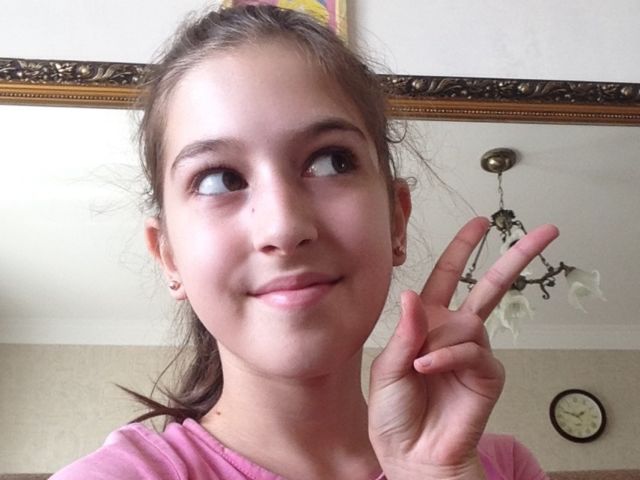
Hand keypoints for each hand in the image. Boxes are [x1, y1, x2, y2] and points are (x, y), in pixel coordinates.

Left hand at [368, 217, 557, 479]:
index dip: (462, 248)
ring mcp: (474, 351)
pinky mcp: (488, 374)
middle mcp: (454, 331)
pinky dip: (446, 358)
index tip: (479, 223)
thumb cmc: (395, 412)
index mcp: (428, 322)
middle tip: (546, 231)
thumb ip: (404, 331)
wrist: (411, 453)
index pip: (447, 276)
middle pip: (490, 285)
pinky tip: (427, 369)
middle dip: (515, 257)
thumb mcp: (386, 366)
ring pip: (470, 321)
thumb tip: (412, 294)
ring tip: (419, 366)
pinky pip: (472, 351)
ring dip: (439, 341)